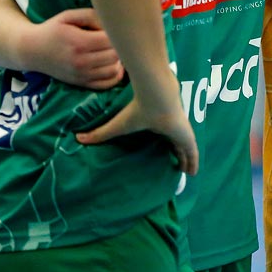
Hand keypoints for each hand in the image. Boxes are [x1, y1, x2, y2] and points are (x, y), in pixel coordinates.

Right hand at [23, 8, 121, 88]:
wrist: (32, 50)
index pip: (111, 40)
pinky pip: (108, 83)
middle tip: (114, 38)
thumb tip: (112, 24)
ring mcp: (82, 75)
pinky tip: (113, 63)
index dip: (116, 32)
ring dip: (119, 59)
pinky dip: (115, 74)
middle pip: (116, 55)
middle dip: (119, 45)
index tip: (112, 27)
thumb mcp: (69, 16)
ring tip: (113, 49)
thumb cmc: (53, 30)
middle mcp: (81, 62)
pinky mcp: (82, 83)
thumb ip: (92, 15)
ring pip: (114, 70)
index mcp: (79, 43)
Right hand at [75, 97, 199, 174]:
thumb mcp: (117, 126)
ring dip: (187, 159)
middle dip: (178, 152)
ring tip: (187, 171)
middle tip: (177, 164)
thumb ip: (100, 133)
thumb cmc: (138, 110)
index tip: (164, 150)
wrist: (156, 97)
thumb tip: (78, 138)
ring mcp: (182, 132)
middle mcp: (172, 128)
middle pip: (177, 143)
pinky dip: (193, 163)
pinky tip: (193, 174)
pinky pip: (193, 154)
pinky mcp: (188, 138)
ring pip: (186, 150)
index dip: (165, 143)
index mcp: (158, 124)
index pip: (163, 135)